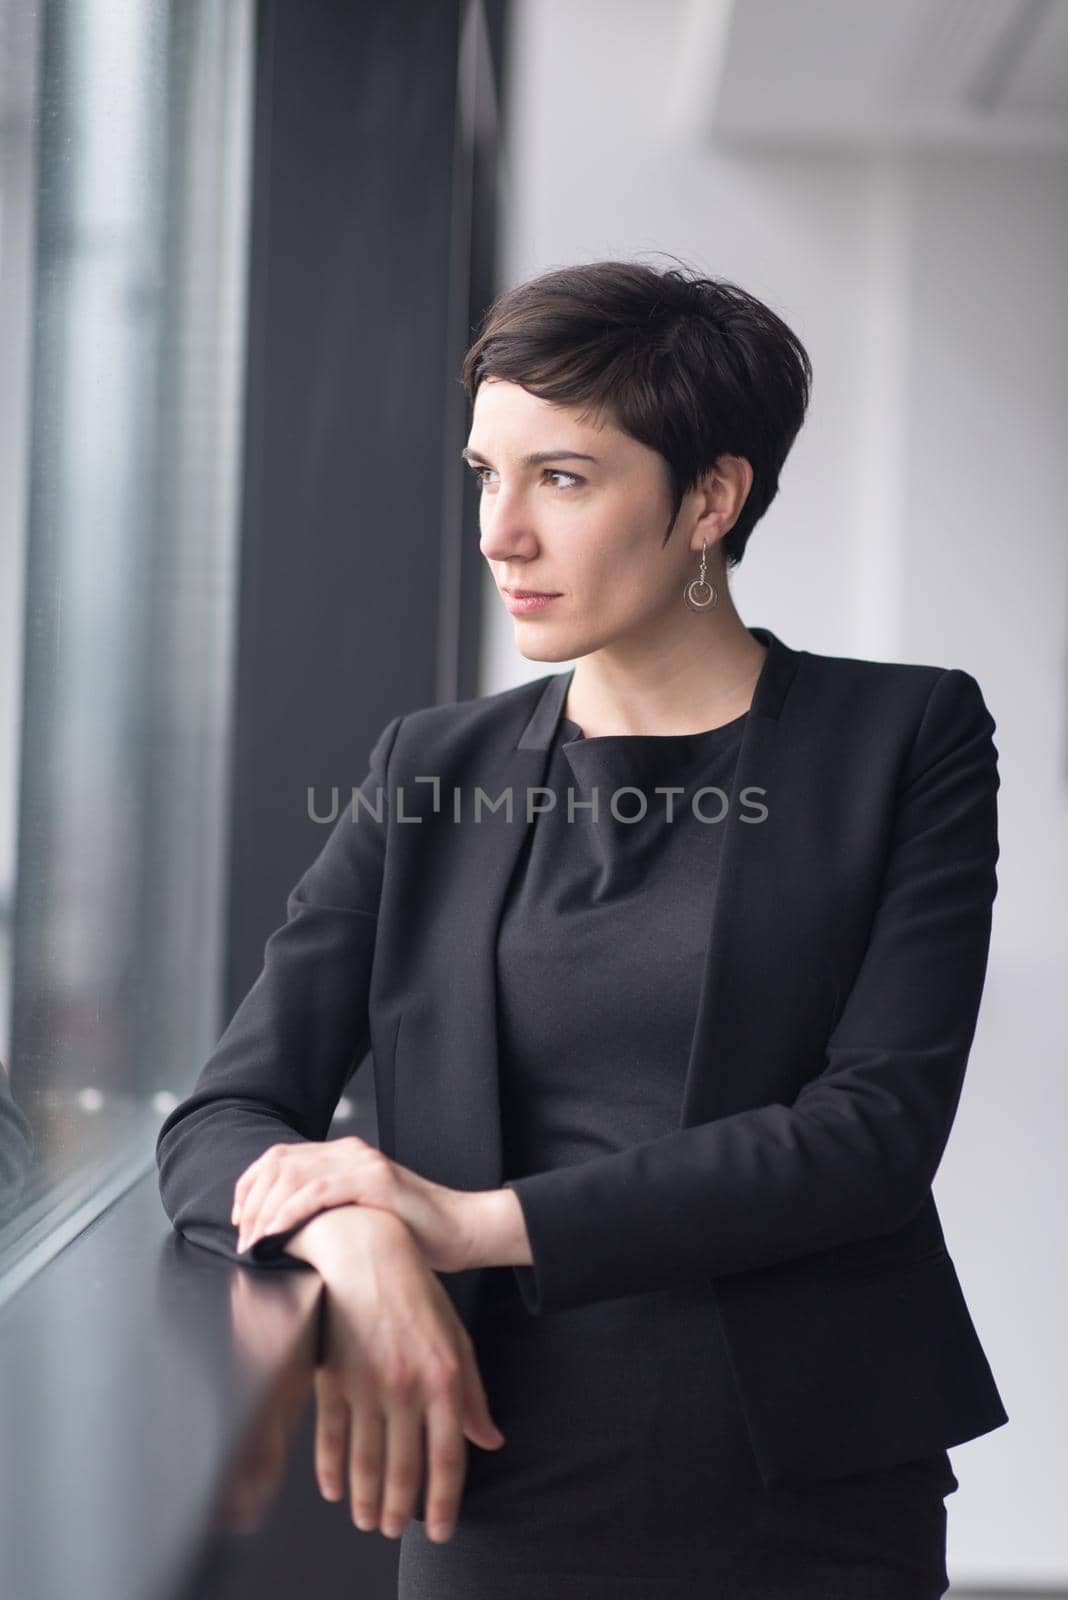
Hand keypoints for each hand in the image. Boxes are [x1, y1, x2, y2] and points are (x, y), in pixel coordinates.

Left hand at [232, 1136, 478, 1272]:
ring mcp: (362, 1163)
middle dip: (251, 1201)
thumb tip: (285, 1234)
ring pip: (293, 1175)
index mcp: (343, 1156)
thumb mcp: (360, 1216)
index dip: (250, 1186)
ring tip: (254, 1242)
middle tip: (243, 1238)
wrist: (461, 1230)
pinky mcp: (374, 1181)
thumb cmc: (413, 1232)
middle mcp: (349, 1151)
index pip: (279, 1158)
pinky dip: (289, 1211)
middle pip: (279, 1163)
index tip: (239, 1220)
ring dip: (264, 1210)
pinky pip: (318, 1191)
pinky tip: (275, 1232)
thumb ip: (329, 1211)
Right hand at [307, 1206, 504, 1541]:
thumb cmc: (414, 1292)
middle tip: (395, 1530)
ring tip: (369, 1521)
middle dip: (400, 1509)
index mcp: (444, 1377)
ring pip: (367, 1461)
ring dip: (367, 1500)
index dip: (445, 1500)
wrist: (364, 1251)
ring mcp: (367, 1385)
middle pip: (404, 1468)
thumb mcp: (456, 1337)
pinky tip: (336, 1489)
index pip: (449, 1456)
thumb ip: (473, 1393)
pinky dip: (332, 1470)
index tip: (442, 1528)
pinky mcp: (334, 1378)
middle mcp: (407, 1387)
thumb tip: (489, 1439)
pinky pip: (331, 1437)